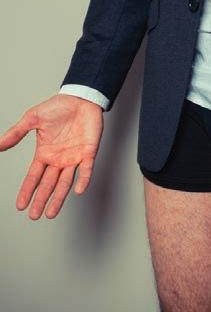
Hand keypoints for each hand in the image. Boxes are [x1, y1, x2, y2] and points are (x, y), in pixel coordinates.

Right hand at [0, 94, 102, 219]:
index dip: (28, 191)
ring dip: (59, 197)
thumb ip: (16, 133)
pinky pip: (86, 169)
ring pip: (66, 182)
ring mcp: (74, 157)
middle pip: (48, 184)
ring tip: (51, 213)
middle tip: (35, 216)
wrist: (81, 98)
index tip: (20, 206)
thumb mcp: (33, 119)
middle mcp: (59, 159)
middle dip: (41, 200)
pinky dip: (83, 179)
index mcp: (45, 153)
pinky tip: (78, 190)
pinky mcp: (89, 151)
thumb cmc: (58, 107)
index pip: (34, 176)